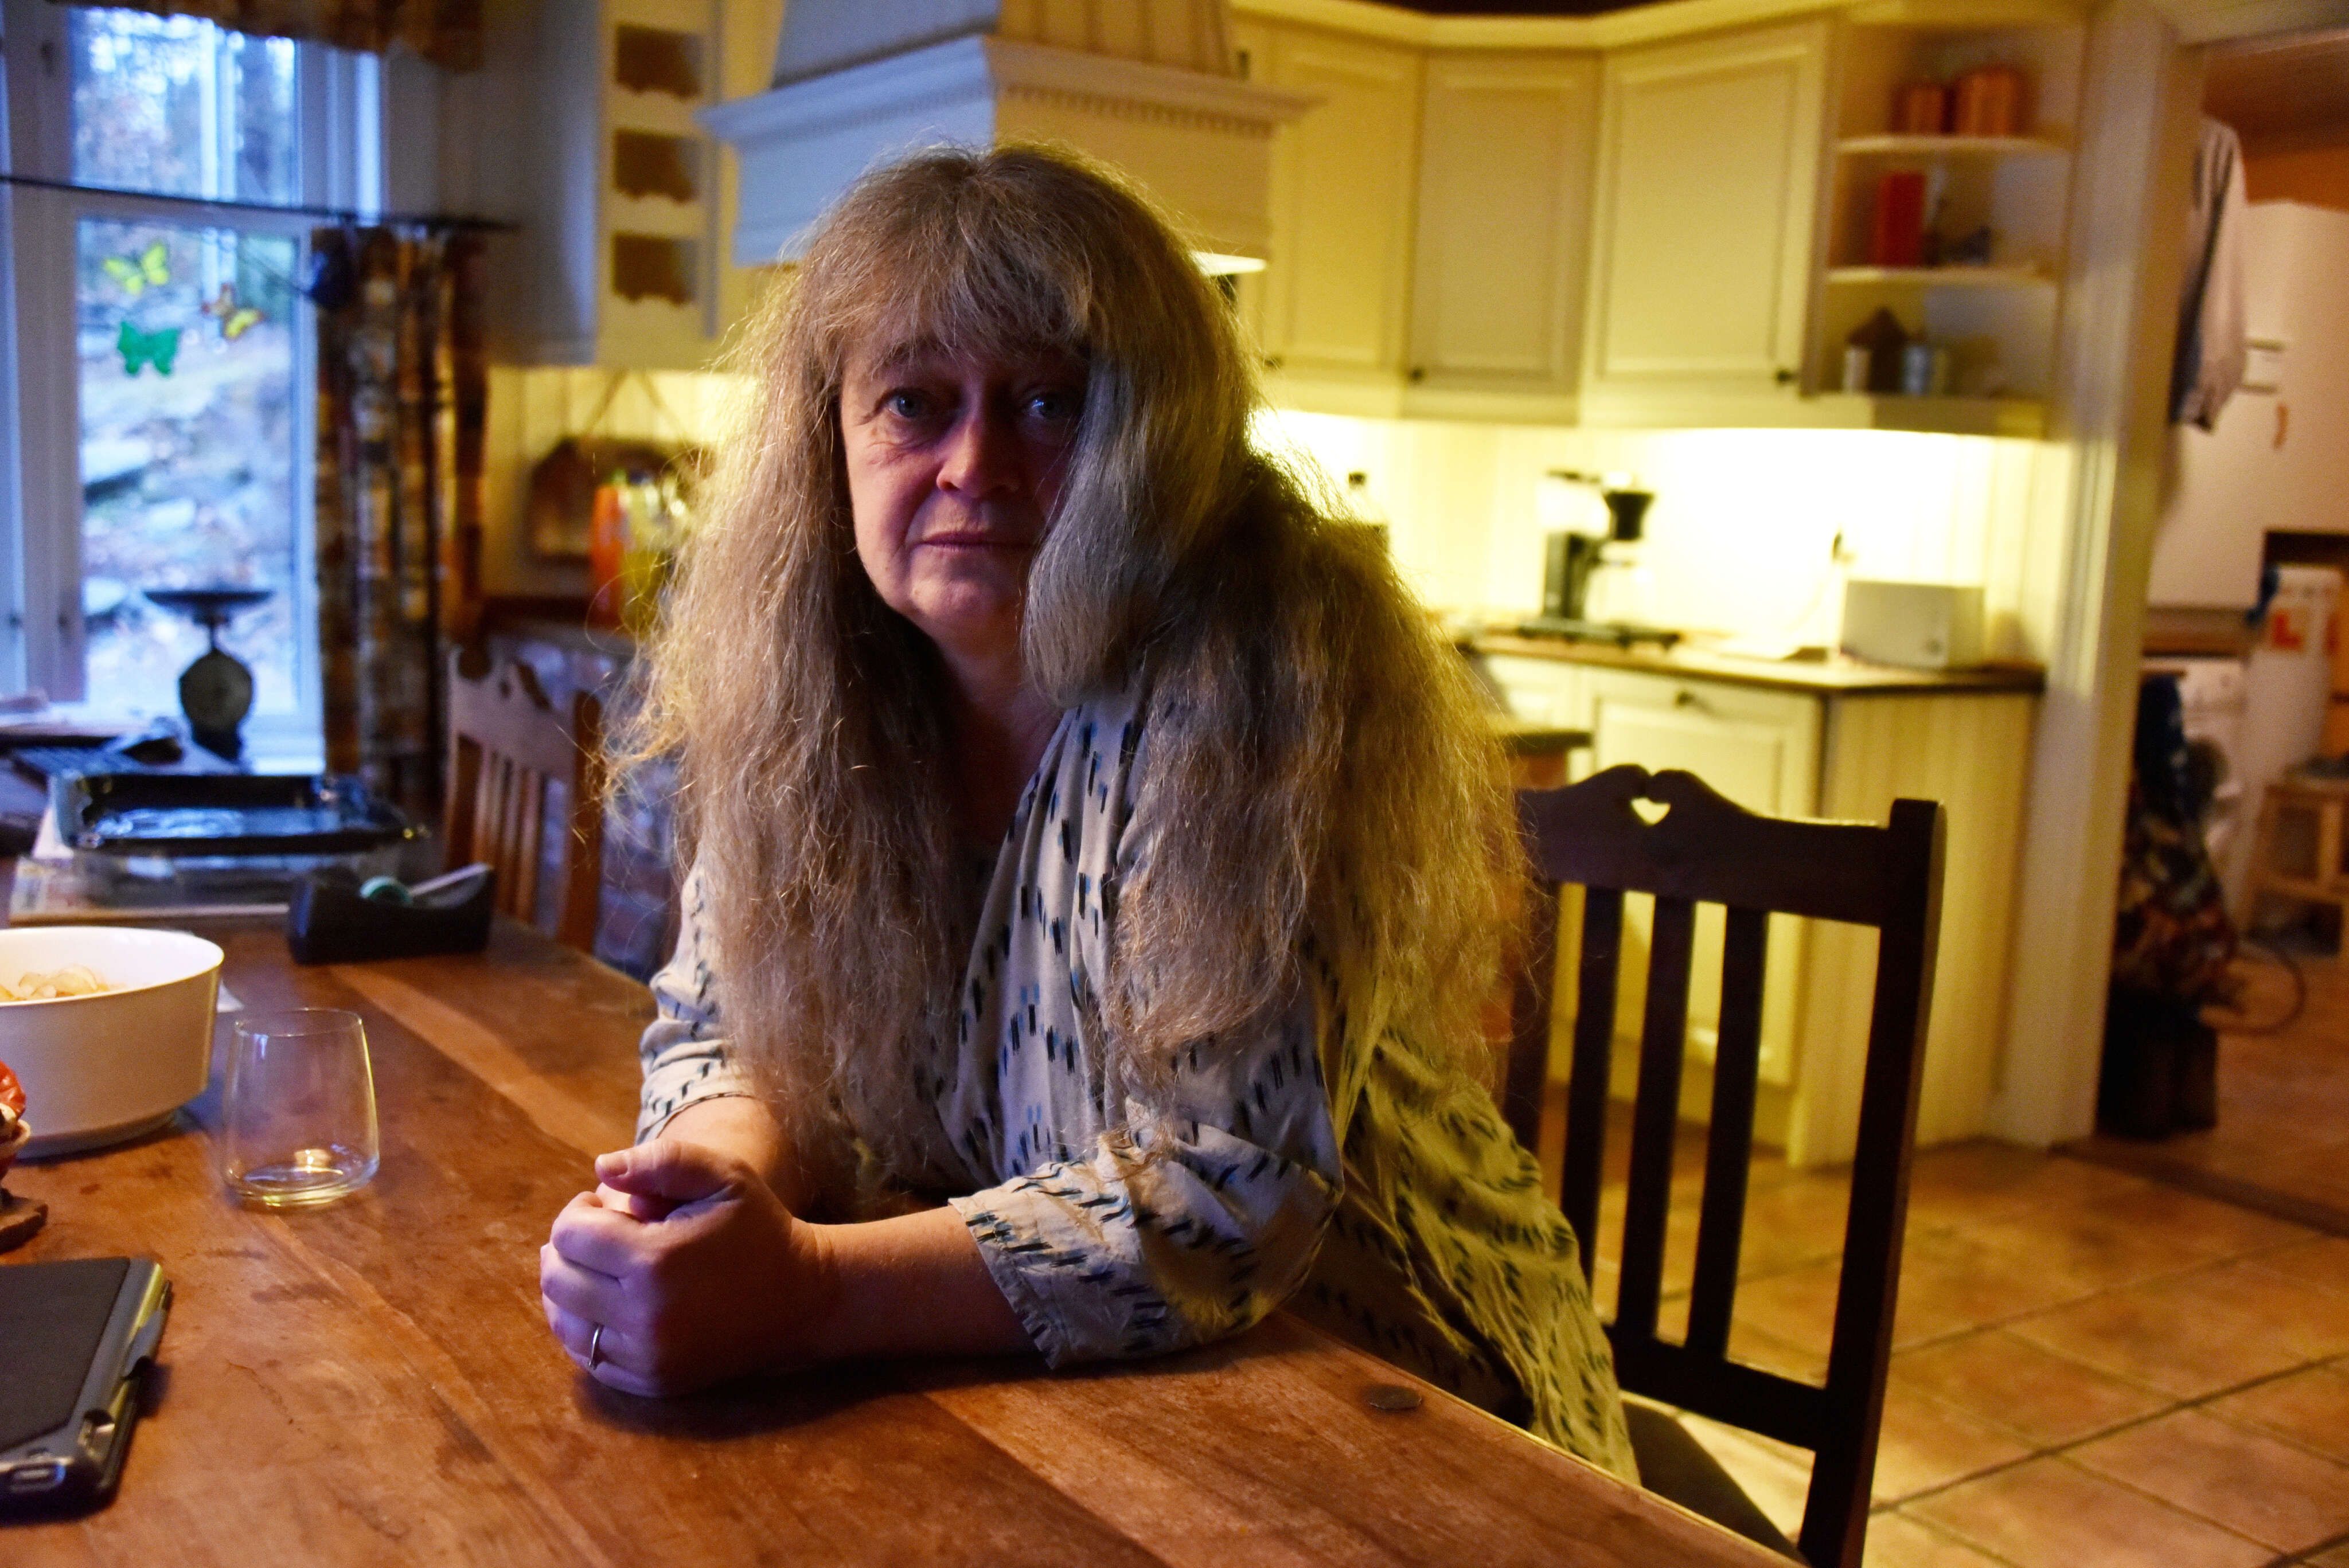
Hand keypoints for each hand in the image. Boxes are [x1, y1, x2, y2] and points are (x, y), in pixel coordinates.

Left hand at [539, 1138, 836, 1395]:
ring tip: (599, 1268)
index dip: (578, 1210)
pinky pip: (588, 1355)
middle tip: (599, 1235)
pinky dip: (585, 1327)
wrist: (803, 1300)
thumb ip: (662, 1161)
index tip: (604, 1205)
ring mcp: (646, 1355)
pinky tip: (609, 1303)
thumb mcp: (724, 1176)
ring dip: (569, 1288)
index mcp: (655, 1260)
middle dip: (567, 1249)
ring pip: (564, 1321)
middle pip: (557, 1277)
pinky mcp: (650, 1381)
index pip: (570, 1233)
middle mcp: (642, 1315)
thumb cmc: (759, 1228)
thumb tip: (602, 1168)